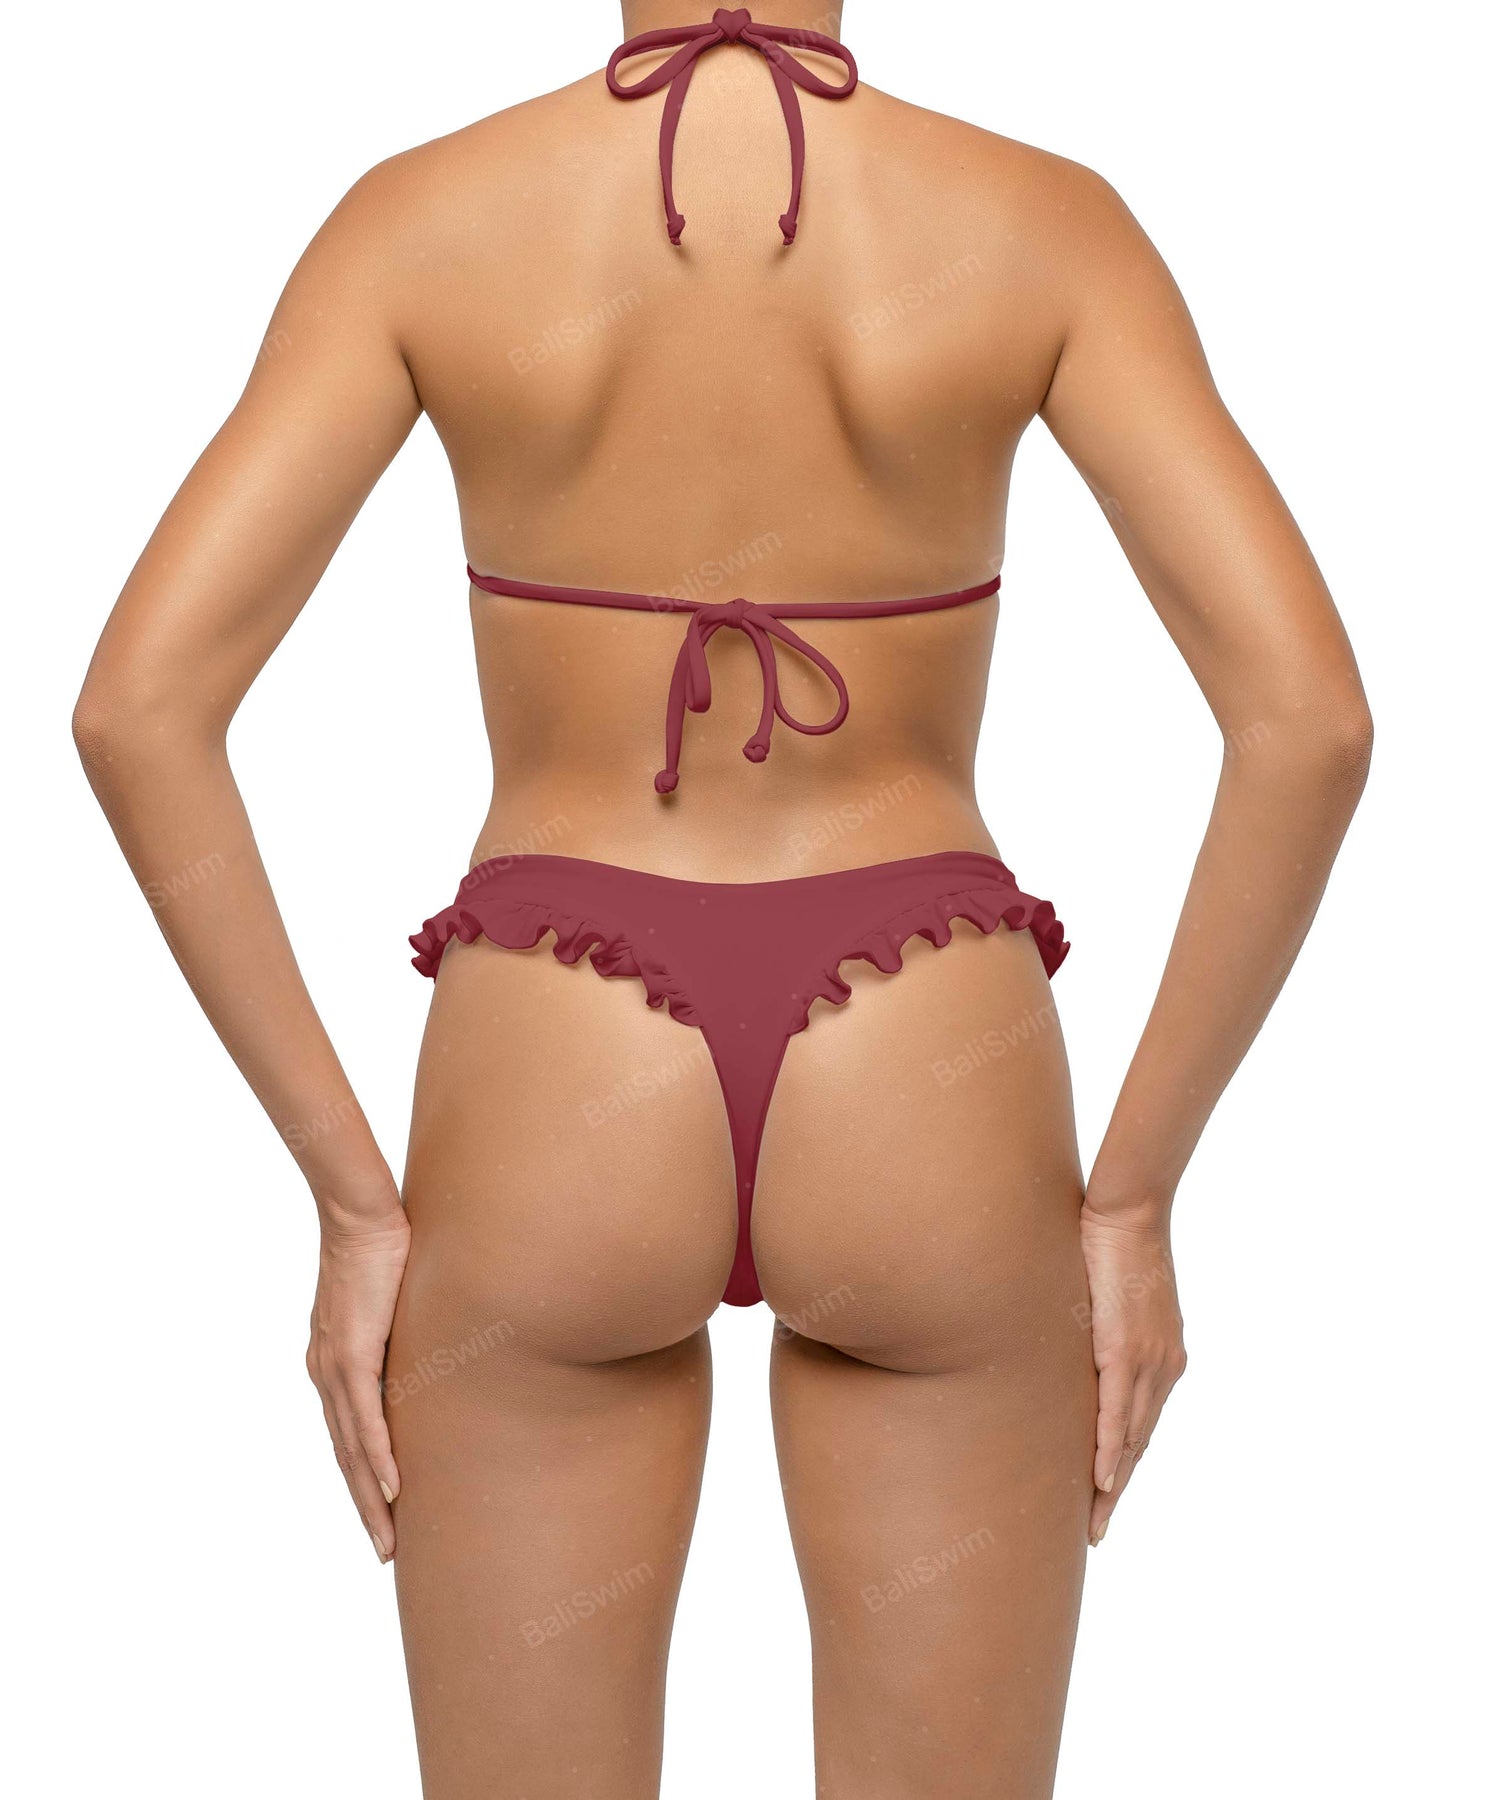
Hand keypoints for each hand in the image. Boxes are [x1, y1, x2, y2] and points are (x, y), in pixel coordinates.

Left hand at [306, 1207, 410, 1561]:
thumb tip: (438, 1345)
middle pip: (346, 1458)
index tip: (383, 1517)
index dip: (363, 1481)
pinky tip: (392, 1488)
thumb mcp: (395, 1303)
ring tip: (389, 1539)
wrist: (359, 1213)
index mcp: (333, 1366)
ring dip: (372, 1499)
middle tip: (387, 1552)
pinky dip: (377, 1458)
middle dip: (366, 1509)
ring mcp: (335, 1368)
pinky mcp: (353, 1354)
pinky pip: (365, 1419)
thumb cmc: (381, 1248)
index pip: (348, 1437)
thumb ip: (405, 1333)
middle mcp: (327, 1375)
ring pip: (352, 1450)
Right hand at [1079, 1201, 1186, 1545]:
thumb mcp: (1110, 1297)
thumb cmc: (1114, 1243)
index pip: (1140, 1425)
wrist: (1130, 1212)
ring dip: (1111, 1484)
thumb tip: (1068, 1341)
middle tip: (1096, 1532)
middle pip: (1138, 1444)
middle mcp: (1163, 1368)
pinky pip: (1117, 1412)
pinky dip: (1108, 1450)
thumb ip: (1098, 1327)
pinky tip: (1099, 1480)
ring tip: (1094, 1521)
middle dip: (1116, 1491)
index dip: (1122, 1465)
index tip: (1105, 1498)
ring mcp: (1149, 1362)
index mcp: (1161, 1358)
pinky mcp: (1126, 1349)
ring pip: (1130, 1438)